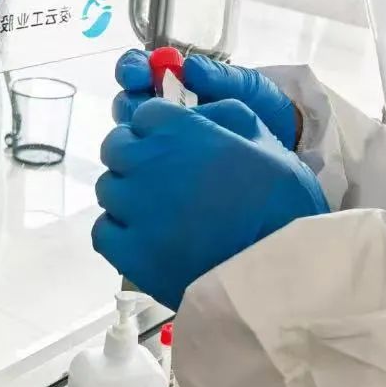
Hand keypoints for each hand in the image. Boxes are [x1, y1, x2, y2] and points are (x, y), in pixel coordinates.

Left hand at [92, 97, 327, 308]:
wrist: (278, 272)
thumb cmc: (282, 205)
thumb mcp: (267, 143)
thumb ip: (226, 117)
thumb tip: (195, 115)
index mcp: (180, 131)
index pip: (145, 114)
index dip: (160, 127)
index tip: (174, 143)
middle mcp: (147, 162)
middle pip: (117, 147)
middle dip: (136, 155)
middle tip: (165, 177)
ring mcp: (133, 208)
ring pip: (109, 188)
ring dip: (128, 194)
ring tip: (159, 212)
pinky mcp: (128, 251)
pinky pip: (103, 231)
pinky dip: (119, 231)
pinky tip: (145, 238)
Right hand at [112, 49, 300, 149]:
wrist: (289, 144)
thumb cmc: (264, 108)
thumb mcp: (246, 86)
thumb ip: (219, 76)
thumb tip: (189, 67)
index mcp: (178, 83)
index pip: (140, 71)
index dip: (132, 70)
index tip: (139, 74)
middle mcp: (165, 110)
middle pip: (128, 103)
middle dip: (130, 101)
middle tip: (144, 105)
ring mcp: (167, 139)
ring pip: (134, 135)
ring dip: (139, 131)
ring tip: (161, 134)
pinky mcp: (174, 166)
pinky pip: (152, 163)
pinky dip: (152, 161)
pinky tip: (168, 162)